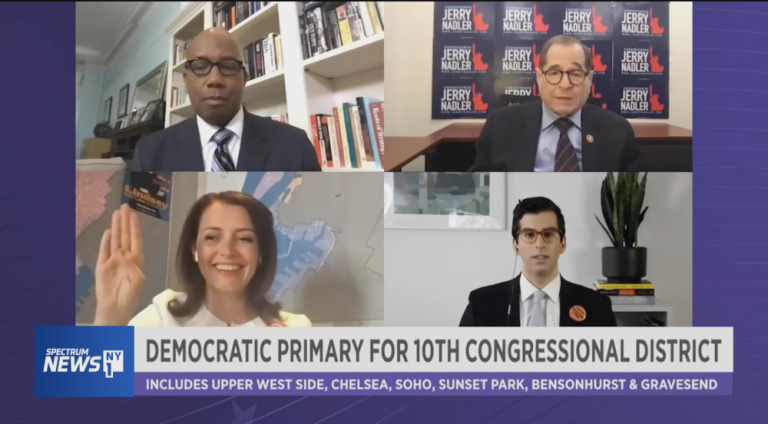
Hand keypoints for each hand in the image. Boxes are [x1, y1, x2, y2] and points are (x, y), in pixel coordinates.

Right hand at [93, 204, 145, 325]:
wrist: (115, 308)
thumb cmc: (130, 295)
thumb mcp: (138, 280)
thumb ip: (133, 266)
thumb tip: (122, 253)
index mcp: (136, 260)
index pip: (135, 239)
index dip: (134, 226)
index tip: (133, 213)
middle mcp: (125, 257)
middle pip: (125, 236)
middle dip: (125, 221)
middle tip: (124, 206)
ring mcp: (112, 260)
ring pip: (115, 240)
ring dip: (115, 227)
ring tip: (116, 214)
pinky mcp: (102, 266)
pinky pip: (103, 251)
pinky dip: (105, 241)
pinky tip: (108, 231)